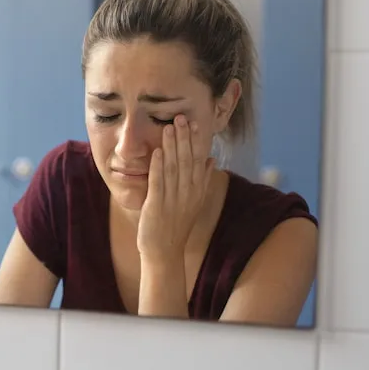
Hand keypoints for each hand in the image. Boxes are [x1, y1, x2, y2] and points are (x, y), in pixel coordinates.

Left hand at [136, 115, 214, 264]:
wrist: (164, 251)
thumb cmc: (176, 225)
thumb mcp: (193, 201)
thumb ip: (202, 180)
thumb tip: (211, 159)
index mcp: (196, 191)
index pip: (198, 161)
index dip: (197, 142)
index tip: (195, 123)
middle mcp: (188, 193)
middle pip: (188, 161)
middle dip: (185, 138)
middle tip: (182, 117)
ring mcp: (173, 199)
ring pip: (174, 168)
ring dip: (172, 146)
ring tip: (169, 127)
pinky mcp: (157, 205)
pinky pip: (159, 183)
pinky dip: (159, 166)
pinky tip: (158, 151)